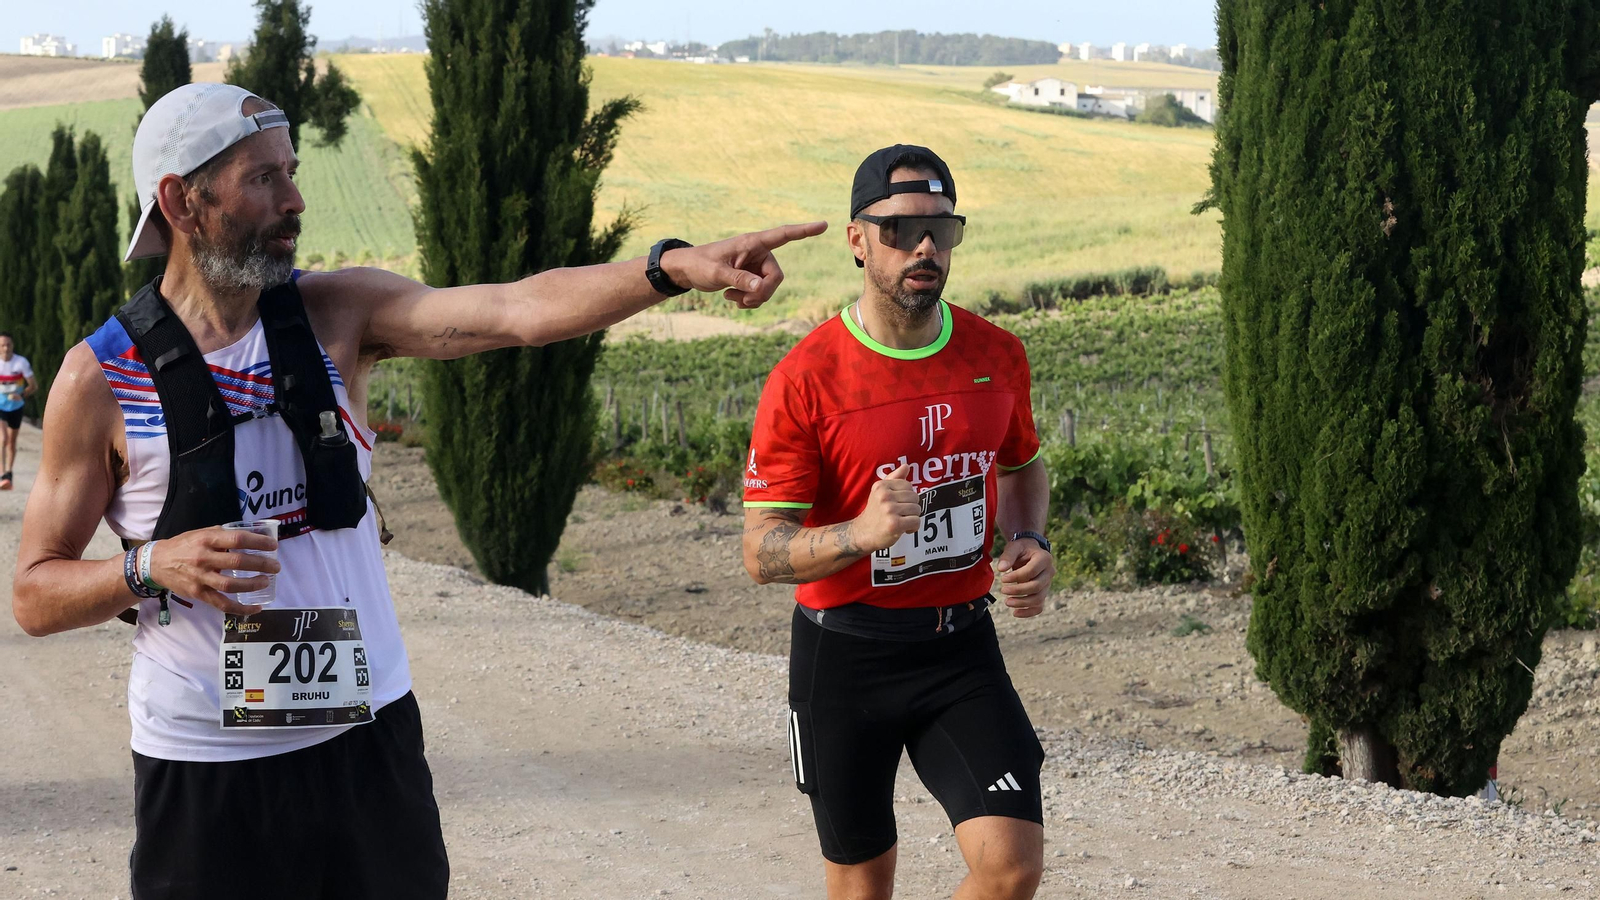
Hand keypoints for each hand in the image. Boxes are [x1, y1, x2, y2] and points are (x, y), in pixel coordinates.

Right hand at [149, 527, 279, 615]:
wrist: (156, 563)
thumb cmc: (184, 546)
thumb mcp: (202, 533)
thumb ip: (223, 535)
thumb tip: (252, 537)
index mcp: (206, 539)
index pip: (237, 539)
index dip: (258, 542)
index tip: (273, 546)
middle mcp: (203, 558)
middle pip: (237, 562)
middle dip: (261, 564)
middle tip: (275, 567)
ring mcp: (200, 578)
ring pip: (230, 585)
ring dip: (252, 585)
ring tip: (266, 582)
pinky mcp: (198, 594)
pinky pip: (222, 604)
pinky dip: (241, 608)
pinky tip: (257, 607)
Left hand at [660, 221, 827, 308]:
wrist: (687, 271)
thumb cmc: (699, 264)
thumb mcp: (716, 273)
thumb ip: (738, 279)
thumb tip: (760, 286)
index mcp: (752, 243)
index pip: (783, 235)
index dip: (804, 230)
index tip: (824, 225)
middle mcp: (758, 253)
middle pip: (776, 276)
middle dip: (762, 292)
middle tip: (742, 299)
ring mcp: (756, 266)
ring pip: (769, 288)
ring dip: (753, 298)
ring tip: (732, 297)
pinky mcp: (752, 278)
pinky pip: (761, 294)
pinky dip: (750, 301)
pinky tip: (733, 299)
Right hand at [850, 463, 921, 552]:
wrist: (862, 534)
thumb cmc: (875, 513)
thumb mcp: (880, 492)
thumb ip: (893, 478)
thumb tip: (906, 466)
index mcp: (881, 486)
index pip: (908, 485)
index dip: (907, 496)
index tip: (899, 504)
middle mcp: (884, 496)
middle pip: (915, 497)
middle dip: (911, 507)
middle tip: (900, 514)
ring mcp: (889, 510)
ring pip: (917, 509)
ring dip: (912, 518)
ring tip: (901, 521)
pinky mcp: (894, 524)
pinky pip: (916, 521)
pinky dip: (913, 527)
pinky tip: (904, 529)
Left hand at [995, 536, 1053, 617]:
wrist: (1030, 551)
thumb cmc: (1021, 549)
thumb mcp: (1014, 547)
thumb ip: (1008, 556)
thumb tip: (1001, 569)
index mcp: (1044, 558)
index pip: (1031, 571)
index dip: (1016, 577)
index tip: (1003, 578)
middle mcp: (1050, 572)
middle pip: (1037, 587)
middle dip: (1018, 591)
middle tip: (1003, 590)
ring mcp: (1048, 584)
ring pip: (1038, 599)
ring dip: (1022, 603)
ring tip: (1007, 602)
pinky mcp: (1043, 592)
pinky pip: (1039, 606)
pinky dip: (1028, 612)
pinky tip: (1015, 613)